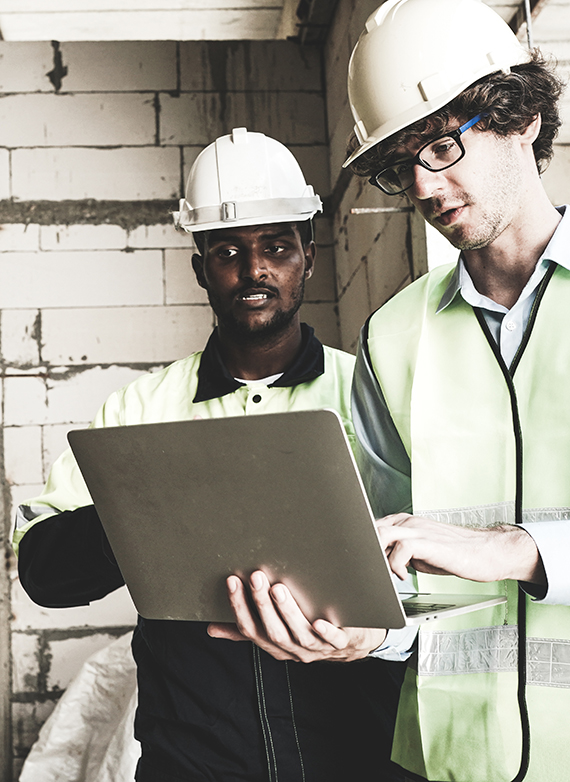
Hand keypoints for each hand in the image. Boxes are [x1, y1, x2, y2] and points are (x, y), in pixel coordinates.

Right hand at [207, 571, 386, 662]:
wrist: (351, 645)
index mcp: (274, 644)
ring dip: (288, 612)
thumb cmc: (307, 631)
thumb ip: (246, 629)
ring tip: (279, 588)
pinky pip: (332, 640)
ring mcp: (317, 648)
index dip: (239, 606)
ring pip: (299, 634)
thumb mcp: (274, 631)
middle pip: (273, 631)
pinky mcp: (341, 643)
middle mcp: (293, 649)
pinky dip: (326, 632)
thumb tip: (212, 628)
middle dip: (262, 604)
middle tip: (256, 577)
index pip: (250, 629)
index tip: (232, 581)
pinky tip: (320, 621)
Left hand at [376, 513, 545, 584]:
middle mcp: (408, 522)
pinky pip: (401, 548)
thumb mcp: (420, 552)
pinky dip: (396, 565)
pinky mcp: (429, 542)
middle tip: (366, 572)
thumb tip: (378, 563)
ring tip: (383, 574)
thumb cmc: (454, 554)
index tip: (357, 563)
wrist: (487, 552)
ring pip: (381, 534)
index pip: (369, 527)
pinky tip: (404, 577)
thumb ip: (399, 551)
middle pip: (369, 528)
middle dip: (362, 550)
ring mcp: (418, 530)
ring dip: (376, 556)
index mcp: (404, 522)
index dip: (359, 545)